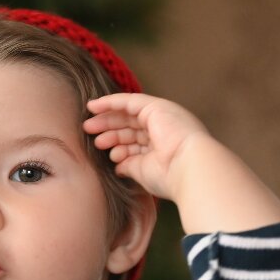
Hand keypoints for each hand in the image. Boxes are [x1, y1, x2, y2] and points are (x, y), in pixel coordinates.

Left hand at [87, 93, 279, 233]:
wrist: (191, 168)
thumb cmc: (170, 177)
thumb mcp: (143, 171)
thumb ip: (130, 164)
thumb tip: (117, 165)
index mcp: (166, 146)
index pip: (137, 140)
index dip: (118, 142)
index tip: (100, 147)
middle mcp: (165, 128)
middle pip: (131, 126)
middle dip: (109, 129)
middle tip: (88, 133)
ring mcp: (162, 116)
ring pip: (128, 114)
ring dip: (107, 119)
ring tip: (88, 127)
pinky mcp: (156, 108)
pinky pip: (128, 101)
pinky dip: (110, 102)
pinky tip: (93, 106)